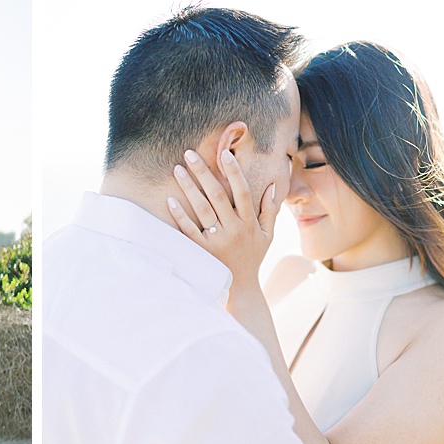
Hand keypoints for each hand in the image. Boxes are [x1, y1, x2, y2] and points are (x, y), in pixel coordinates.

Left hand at [167, 149, 278, 291]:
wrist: (241, 289)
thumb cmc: (253, 258)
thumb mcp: (268, 235)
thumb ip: (270, 210)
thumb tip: (274, 185)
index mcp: (249, 223)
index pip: (242, 191)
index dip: (234, 172)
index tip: (225, 153)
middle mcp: (234, 229)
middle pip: (216, 195)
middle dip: (202, 172)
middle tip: (189, 153)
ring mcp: (217, 241)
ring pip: (201, 209)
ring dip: (188, 187)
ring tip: (177, 169)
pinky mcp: (202, 251)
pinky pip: (189, 230)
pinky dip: (179, 215)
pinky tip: (170, 200)